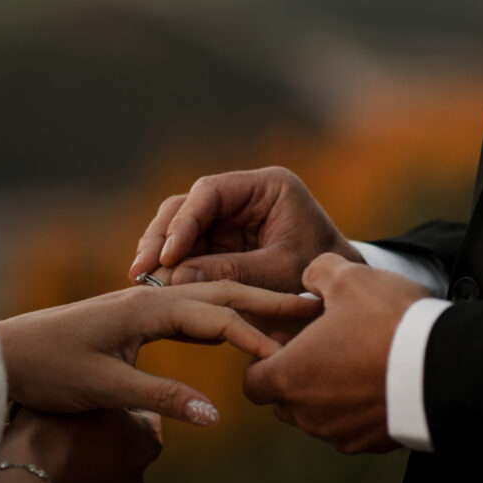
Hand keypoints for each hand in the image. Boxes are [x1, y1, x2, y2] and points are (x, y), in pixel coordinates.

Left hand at [0, 281, 320, 425]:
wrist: (3, 356)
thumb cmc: (48, 369)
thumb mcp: (105, 387)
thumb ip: (162, 398)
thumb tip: (216, 415)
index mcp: (147, 309)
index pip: (217, 318)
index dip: (255, 336)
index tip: (289, 354)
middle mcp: (147, 299)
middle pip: (219, 294)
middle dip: (265, 301)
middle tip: (310, 303)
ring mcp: (140, 307)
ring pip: (205, 301)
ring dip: (245, 307)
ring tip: (283, 313)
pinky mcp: (132, 320)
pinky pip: (186, 314)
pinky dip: (217, 320)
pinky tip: (228, 329)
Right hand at [0, 406, 162, 482]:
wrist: (25, 472)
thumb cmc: (58, 425)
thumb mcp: (90, 393)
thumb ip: (110, 393)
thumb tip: (109, 386)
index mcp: (148, 442)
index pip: (145, 413)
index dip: (121, 402)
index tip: (98, 396)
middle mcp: (137, 476)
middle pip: (124, 445)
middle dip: (106, 433)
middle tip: (76, 419)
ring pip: (101, 471)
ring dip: (86, 458)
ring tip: (56, 443)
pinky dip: (66, 480)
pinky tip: (46, 466)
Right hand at [129, 166, 363, 291]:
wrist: (342, 296)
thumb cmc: (321, 278)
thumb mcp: (281, 274)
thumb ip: (234, 272)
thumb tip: (178, 275)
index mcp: (268, 186)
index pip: (211, 192)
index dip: (183, 222)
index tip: (167, 254)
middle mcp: (244, 196)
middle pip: (188, 206)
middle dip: (162, 237)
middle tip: (141, 269)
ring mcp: (230, 218)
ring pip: (180, 226)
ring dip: (159, 252)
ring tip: (140, 278)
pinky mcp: (221, 241)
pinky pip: (186, 248)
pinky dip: (170, 265)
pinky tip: (153, 284)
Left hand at [243, 253, 430, 453]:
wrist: (447, 368)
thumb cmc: (388, 321)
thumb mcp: (349, 277)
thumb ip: (317, 273)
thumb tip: (311, 279)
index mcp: (289, 377)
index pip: (252, 383)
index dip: (264, 361)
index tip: (288, 342)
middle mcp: (308, 414)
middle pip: (284, 403)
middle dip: (295, 377)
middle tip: (323, 348)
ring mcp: (340, 434)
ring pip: (318, 417)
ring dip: (326, 394)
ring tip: (355, 361)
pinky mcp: (372, 444)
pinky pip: (351, 428)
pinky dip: (357, 409)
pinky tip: (379, 380)